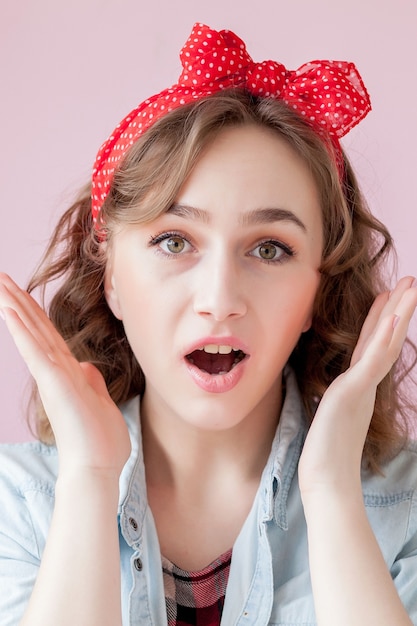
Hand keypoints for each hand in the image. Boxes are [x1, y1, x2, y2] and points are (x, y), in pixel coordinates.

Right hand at [0, 273, 130, 477]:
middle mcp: (56, 371)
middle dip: (18, 300)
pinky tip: (9, 311)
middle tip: (0, 276)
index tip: (21, 292)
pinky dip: (22, 331)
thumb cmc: (100, 442)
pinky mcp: (54, 384)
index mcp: (68, 372)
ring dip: (15, 306)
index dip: (34, 311)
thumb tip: (86, 365)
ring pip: (31, 333)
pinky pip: (35, 352)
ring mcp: (53, 377)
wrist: (98, 469)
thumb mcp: (100, 402)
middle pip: (35, 327)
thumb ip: (90, 381)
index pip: (48, 334)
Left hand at [298, 276, 416, 499]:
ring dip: (397, 313)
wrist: (327, 482)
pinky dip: (383, 338)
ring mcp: (361, 387)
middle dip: (396, 309)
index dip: (381, 322)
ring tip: (410, 288)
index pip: (372, 348)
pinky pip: (372, 360)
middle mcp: (364, 384)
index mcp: (358, 388)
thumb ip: (333, 403)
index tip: (386, 298)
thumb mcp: (328, 420)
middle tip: (410, 283)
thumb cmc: (325, 457)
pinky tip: (393, 317)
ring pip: (384, 344)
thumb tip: (330, 396)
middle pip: (384, 340)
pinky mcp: (354, 393)